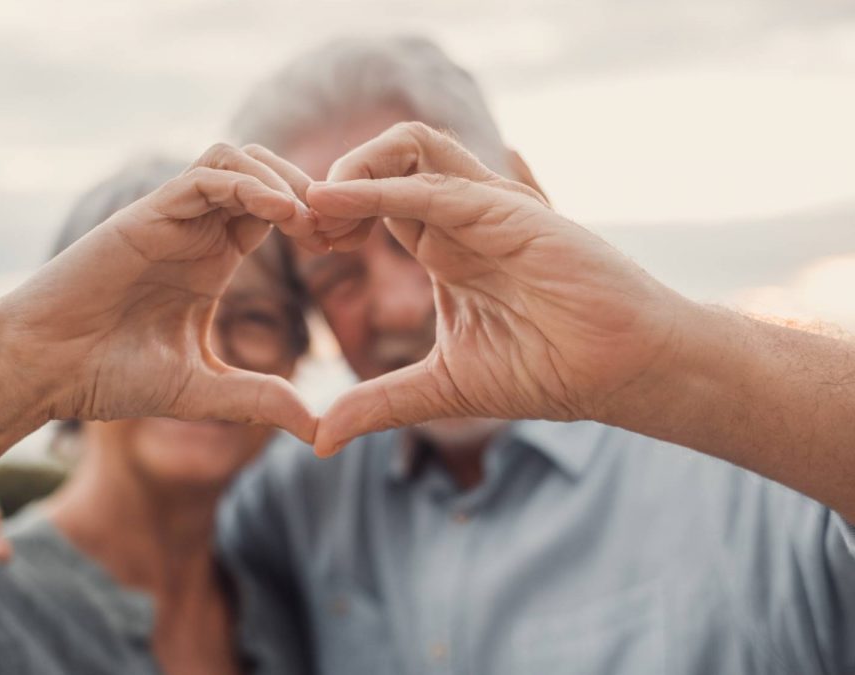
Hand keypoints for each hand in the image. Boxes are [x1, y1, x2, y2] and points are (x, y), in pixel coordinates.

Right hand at [0, 144, 318, 441]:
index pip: (276, 213)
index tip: (348, 246)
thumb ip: (257, 400)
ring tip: (311, 220)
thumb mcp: (200, 391)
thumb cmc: (109, 378)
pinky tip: (281, 214)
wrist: (43, 371)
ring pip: (237, 160)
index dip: (316, 220)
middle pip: (265, 174)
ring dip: (282, 178)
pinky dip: (248, 184)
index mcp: (212, 261)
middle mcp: (195, 232)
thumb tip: (317, 428)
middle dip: (310, 190)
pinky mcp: (146, 215)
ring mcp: (171, 219)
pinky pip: (206, 177)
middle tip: (340, 229)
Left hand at [307, 123, 687, 455]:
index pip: (374, 201)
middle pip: (387, 159)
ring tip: (318, 208)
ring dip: (354, 167)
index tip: (307, 245)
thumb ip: (378, 403)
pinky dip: (379, 188)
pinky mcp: (509, 212)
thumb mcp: (439, 389)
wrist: (619, 373)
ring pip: (411, 147)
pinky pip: (434, 184)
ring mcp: (487, 208)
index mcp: (445, 246)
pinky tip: (335, 203)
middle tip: (304, 225)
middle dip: (335, 182)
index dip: (334, 214)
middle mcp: (463, 217)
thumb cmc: (546, 372)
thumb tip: (320, 440)